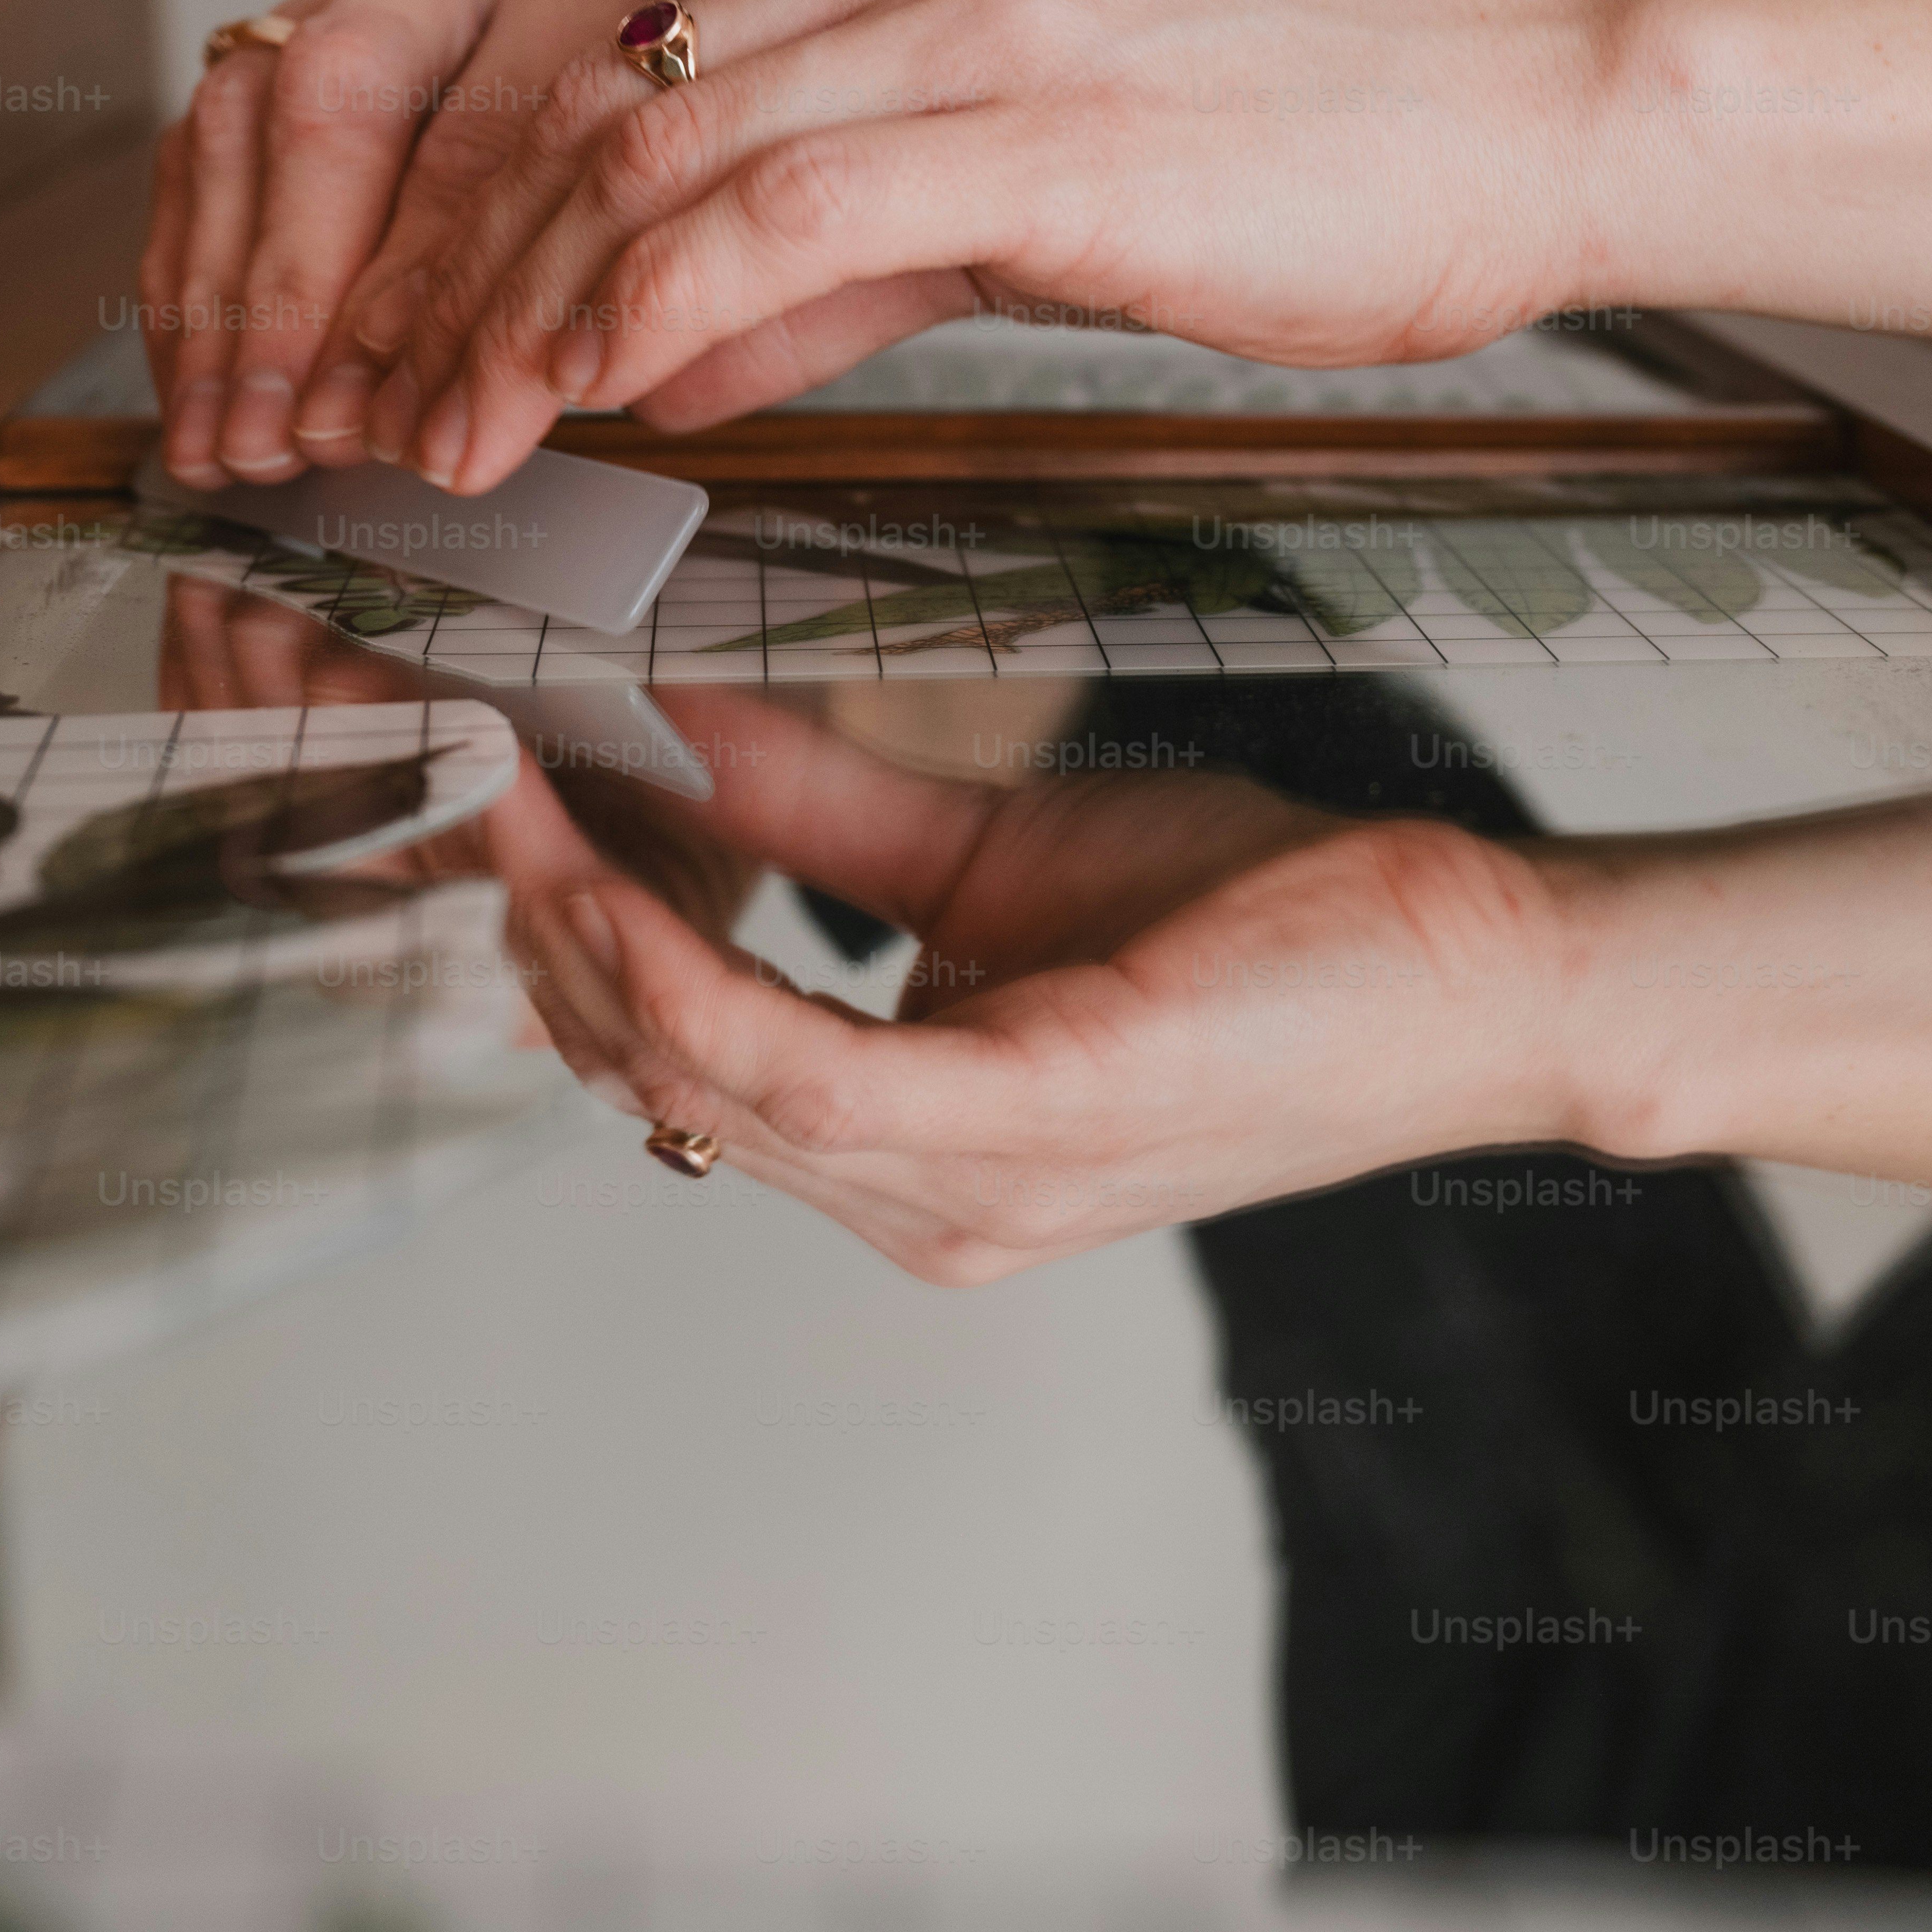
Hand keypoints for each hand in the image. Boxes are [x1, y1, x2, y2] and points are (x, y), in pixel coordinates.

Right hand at [139, 0, 704, 487]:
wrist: (685, 55)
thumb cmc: (698, 147)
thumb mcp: (696, 204)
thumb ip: (606, 285)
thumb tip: (454, 410)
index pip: (482, 138)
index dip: (419, 296)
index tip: (383, 416)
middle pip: (337, 98)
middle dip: (295, 296)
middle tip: (279, 431)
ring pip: (247, 114)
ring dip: (226, 300)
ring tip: (225, 436)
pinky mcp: (295, 9)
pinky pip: (208, 141)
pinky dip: (198, 275)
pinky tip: (199, 384)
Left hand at [340, 0, 1931, 494]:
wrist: (1528, 107)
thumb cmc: (1310, 149)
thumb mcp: (1024, 185)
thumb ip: (834, 248)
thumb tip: (664, 344)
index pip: (609, 54)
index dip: (479, 209)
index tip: (410, 336)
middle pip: (585, 96)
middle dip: (453, 269)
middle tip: (370, 410)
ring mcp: (961, 6)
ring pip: (642, 152)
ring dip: (513, 309)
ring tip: (439, 436)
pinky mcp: (1027, 111)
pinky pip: (763, 211)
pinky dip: (642, 310)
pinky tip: (581, 399)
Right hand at [491, 688, 1580, 1279]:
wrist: (1461, 974)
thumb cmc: (1266, 929)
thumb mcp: (993, 857)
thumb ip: (822, 820)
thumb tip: (668, 724)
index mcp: (918, 1155)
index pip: (684, 1068)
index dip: (568, 942)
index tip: (493, 802)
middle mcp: (922, 1207)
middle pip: (659, 1083)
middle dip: (542, 935)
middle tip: (470, 785)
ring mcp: (965, 1190)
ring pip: (698, 1081)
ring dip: (584, 940)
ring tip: (514, 802)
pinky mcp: (1022, 1126)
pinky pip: (795, 1068)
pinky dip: (684, 969)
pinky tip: (616, 870)